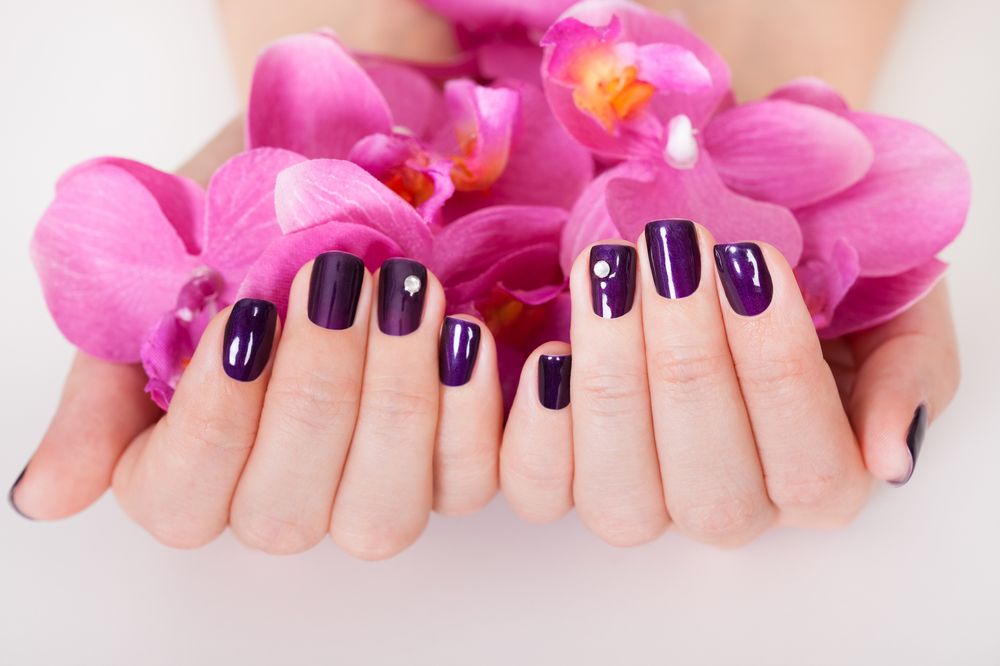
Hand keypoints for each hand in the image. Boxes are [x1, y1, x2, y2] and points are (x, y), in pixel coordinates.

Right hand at [12, 255, 502, 558]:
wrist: (321, 202)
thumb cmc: (234, 245)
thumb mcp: (153, 303)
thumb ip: (104, 398)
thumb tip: (45, 496)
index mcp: (191, 477)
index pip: (186, 498)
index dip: (217, 415)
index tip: (245, 314)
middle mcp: (284, 502)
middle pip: (289, 510)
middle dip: (318, 389)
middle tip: (338, 279)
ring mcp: (373, 492)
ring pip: (386, 509)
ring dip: (401, 400)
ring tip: (413, 293)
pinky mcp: (453, 466)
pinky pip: (483, 485)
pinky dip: (493, 422)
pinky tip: (490, 344)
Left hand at [500, 220, 958, 546]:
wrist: (743, 242)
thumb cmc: (820, 277)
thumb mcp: (896, 310)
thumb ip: (907, 377)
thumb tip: (890, 458)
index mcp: (820, 481)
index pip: (808, 467)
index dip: (775, 368)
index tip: (748, 261)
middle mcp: (730, 506)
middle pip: (709, 491)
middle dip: (687, 362)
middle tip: (673, 250)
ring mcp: (643, 497)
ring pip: (618, 498)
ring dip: (611, 383)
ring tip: (609, 273)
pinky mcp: (566, 472)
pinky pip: (537, 492)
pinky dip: (535, 433)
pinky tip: (548, 355)